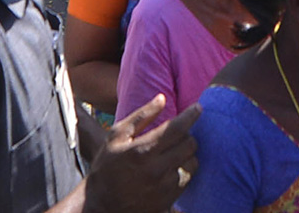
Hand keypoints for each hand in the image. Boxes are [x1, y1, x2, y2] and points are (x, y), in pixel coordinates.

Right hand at [83, 95, 199, 212]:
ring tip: (173, 152)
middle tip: (177, 134)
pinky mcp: (168, 201)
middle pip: (189, 144)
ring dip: (187, 154)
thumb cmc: (106, 167)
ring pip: (192, 162)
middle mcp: (156, 170)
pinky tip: (172, 168)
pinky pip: (188, 180)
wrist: (100, 206)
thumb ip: (141, 116)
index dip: (191, 115)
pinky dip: (184, 170)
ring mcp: (164, 188)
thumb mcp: (116, 137)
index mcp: (143, 151)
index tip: (198, 107)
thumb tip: (162, 98)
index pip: (177, 129)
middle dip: (187, 135)